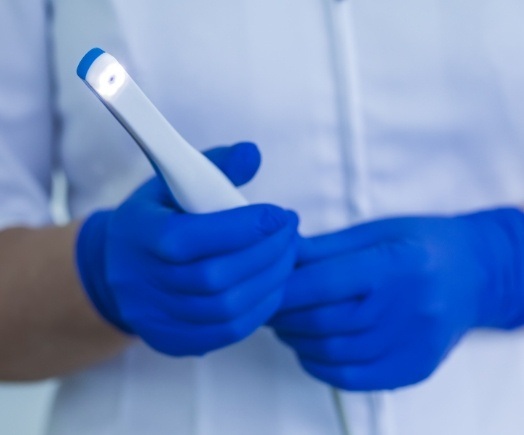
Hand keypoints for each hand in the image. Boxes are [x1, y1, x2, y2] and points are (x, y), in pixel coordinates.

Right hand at [76, 142, 298, 355]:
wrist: (117, 267)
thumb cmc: (156, 218)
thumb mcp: (173, 182)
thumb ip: (215, 166)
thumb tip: (253, 154)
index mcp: (138, 235)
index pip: (190, 238)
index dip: (242, 228)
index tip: (279, 214)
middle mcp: (140, 282)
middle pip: (214, 278)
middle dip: (266, 253)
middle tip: (291, 232)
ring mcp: (155, 318)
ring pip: (226, 309)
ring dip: (269, 281)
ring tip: (288, 255)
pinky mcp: (171, 340)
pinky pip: (226, 332)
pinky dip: (260, 309)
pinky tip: (273, 285)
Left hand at [270, 209, 523, 389]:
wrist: (473, 274)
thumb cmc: (420, 244)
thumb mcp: (374, 232)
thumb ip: (324, 248)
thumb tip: (279, 256)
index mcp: (395, 264)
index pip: (323, 283)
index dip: (284, 288)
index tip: (263, 286)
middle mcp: (407, 308)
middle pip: (323, 321)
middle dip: (283, 315)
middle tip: (267, 305)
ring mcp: (412, 344)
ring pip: (333, 353)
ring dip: (296, 340)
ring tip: (285, 324)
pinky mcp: (412, 368)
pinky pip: (353, 379)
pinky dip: (320, 366)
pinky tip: (309, 348)